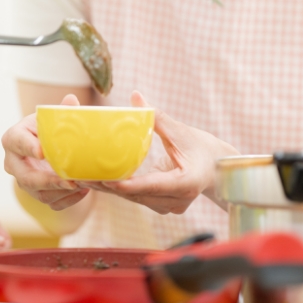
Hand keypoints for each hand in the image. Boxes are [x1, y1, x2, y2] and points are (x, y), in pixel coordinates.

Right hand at [2, 94, 90, 210]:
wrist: (46, 147)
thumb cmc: (46, 129)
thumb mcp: (50, 118)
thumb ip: (61, 111)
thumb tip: (72, 101)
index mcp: (12, 139)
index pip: (16, 142)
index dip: (28, 147)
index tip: (42, 151)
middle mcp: (13, 163)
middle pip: (27, 177)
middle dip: (49, 180)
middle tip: (70, 180)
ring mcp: (23, 183)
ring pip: (40, 194)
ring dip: (63, 192)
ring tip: (84, 185)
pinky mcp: (36, 195)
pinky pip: (53, 204)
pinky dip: (70, 200)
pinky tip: (84, 190)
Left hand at [86, 91, 238, 214]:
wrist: (220, 169)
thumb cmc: (202, 147)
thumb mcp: (181, 131)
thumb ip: (157, 117)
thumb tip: (135, 95)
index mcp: (186, 183)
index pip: (152, 185)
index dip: (128, 185)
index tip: (106, 180)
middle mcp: (177, 200)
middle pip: (138, 194)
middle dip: (110, 186)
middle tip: (82, 176)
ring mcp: (170, 206)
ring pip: (135, 199)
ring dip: (110, 190)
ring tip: (82, 179)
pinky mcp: (163, 206)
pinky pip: (137, 198)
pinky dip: (119, 190)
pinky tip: (97, 181)